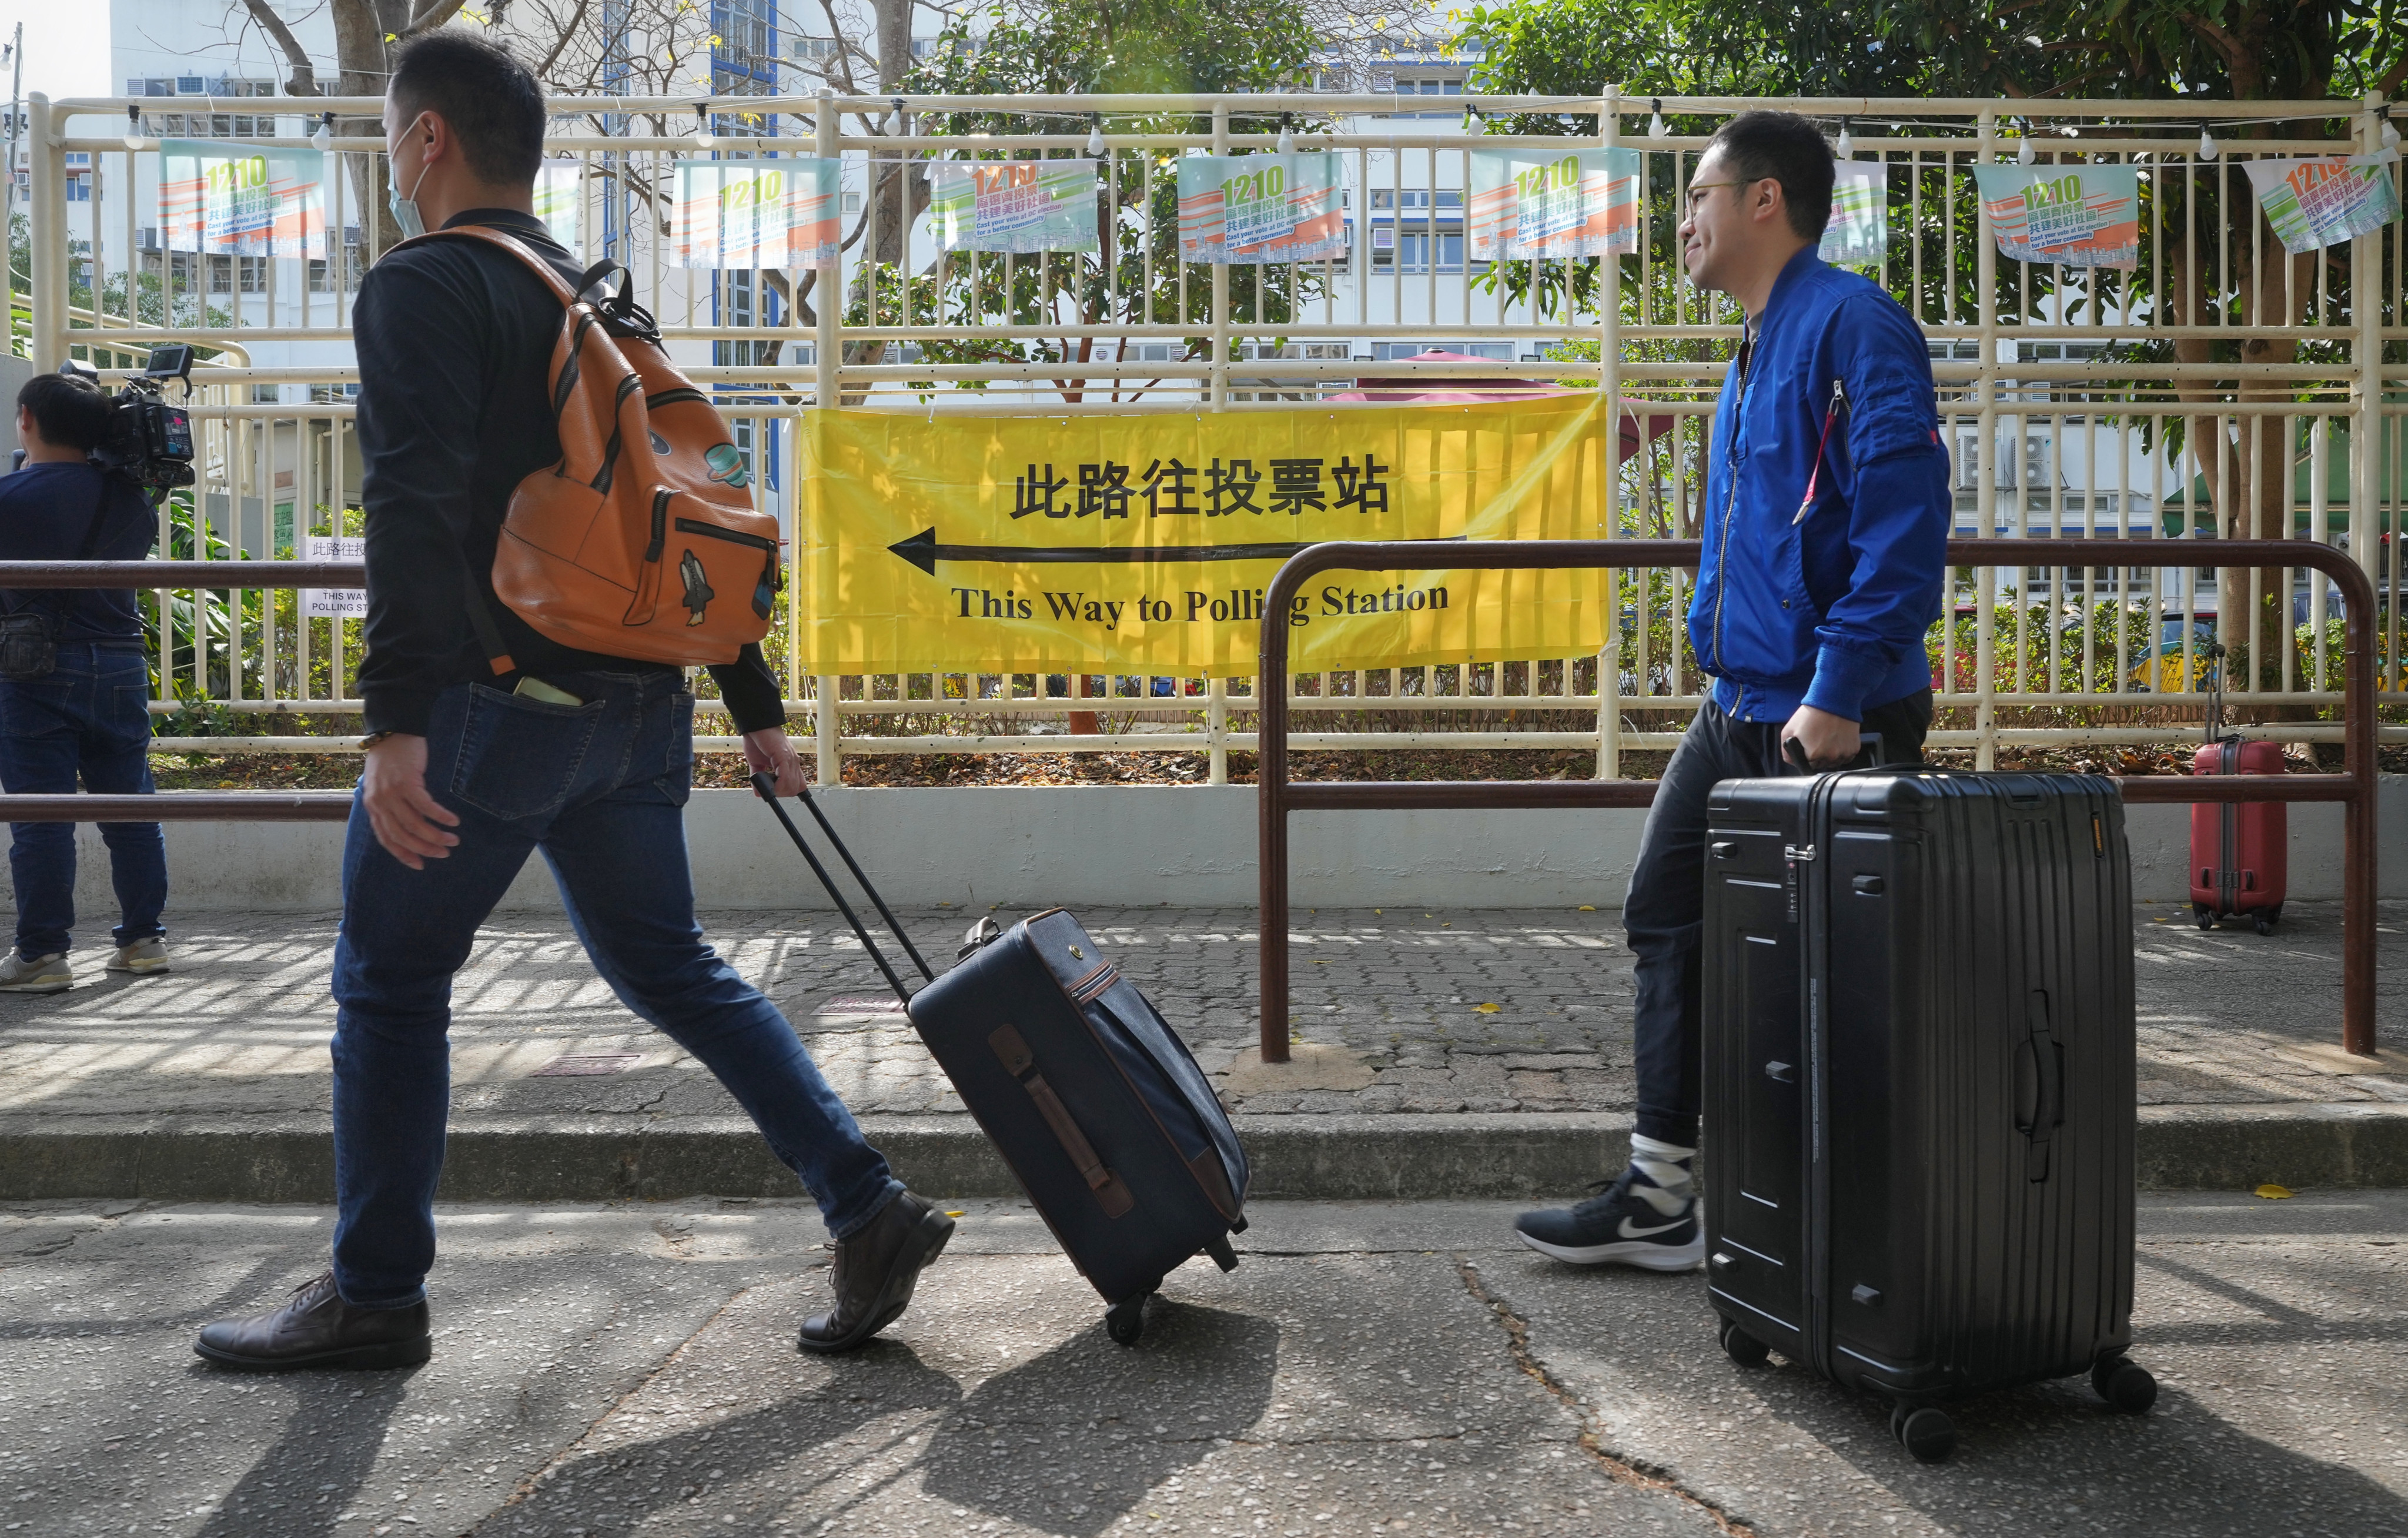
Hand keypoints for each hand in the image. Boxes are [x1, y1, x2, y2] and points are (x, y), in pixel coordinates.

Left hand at [359, 733, 460, 869]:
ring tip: (453, 840)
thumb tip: (407, 826)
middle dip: (424, 848)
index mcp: (372, 806)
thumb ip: (390, 805)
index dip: (403, 854)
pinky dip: (440, 816)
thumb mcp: (382, 786)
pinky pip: (425, 806)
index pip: (386, 838)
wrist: (393, 732)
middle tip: (443, 853)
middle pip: (402, 835)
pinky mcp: (406, 782)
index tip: (420, 864)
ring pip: (414, 824)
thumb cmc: (391, 759)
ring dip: (436, 835)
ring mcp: (391, 793)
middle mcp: (379, 803)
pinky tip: (453, 821)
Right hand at [743, 726, 807, 797]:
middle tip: (770, 789)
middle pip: (797, 789)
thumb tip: (758, 792)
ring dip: (779, 790)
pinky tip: (769, 784)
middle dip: (783, 793)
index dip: (788, 791)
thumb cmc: (757, 740)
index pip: (799, 785)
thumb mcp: (757, 763)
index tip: (777, 793)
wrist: (756, 724)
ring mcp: (790, 759)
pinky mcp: (784, 756)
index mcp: (789, 764)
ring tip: (767, 786)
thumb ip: (759, 777)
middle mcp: (793, 762)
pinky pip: (786, 777)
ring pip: (792, 786)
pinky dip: (778, 785)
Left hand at [1780, 704, 1860, 771]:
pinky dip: (1842, 751)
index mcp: (1813, 755)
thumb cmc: (1811, 714)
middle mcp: (1830, 757)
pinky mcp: (1854, 749)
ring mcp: (1843, 753)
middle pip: (1822, 764)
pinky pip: (1847, 757)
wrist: (1834, 700)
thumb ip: (1786, 751)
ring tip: (1828, 738)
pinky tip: (1837, 739)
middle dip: (1818, 755)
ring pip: (1835, 762)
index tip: (1808, 746)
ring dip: (1831, 755)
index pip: (1807, 766)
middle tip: (1818, 739)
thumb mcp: (1789, 730)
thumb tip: (1791, 761)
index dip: (1807, 756)